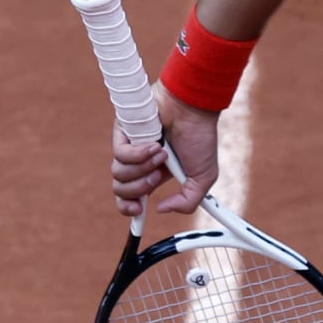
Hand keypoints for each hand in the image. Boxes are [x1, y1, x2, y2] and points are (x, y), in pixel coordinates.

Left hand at [109, 82, 221, 216]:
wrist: (193, 110)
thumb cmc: (200, 138)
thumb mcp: (203, 178)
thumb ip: (188, 201)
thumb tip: (160, 209)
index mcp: (156, 174)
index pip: (131, 197)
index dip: (129, 208)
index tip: (137, 212)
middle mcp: (140, 163)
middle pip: (121, 190)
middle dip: (138, 189)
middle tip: (156, 176)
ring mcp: (130, 148)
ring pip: (119, 174)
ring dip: (143, 168)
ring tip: (162, 153)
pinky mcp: (122, 134)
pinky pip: (120, 155)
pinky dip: (139, 154)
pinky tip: (155, 144)